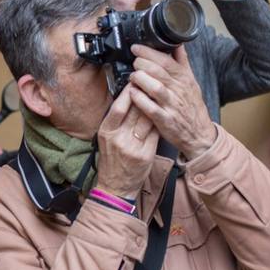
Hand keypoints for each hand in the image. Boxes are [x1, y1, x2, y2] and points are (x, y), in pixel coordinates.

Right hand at [93, 86, 158, 200]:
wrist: (115, 187)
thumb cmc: (111, 160)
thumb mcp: (107, 138)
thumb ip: (116, 121)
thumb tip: (129, 99)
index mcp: (106, 131)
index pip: (119, 107)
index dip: (128, 93)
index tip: (135, 82)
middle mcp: (119, 138)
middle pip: (135, 111)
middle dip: (144, 96)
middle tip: (152, 85)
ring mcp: (133, 147)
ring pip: (148, 120)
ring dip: (154, 108)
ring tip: (159, 98)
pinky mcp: (145, 155)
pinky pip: (155, 133)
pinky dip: (159, 123)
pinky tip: (163, 116)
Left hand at [124, 45, 216, 158]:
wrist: (200, 134)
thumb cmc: (192, 106)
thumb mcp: (191, 82)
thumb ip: (182, 63)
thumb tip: (177, 44)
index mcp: (184, 79)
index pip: (166, 61)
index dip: (149, 52)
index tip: (136, 48)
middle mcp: (179, 91)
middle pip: (159, 71)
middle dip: (142, 64)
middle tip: (134, 62)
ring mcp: (172, 106)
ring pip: (155, 88)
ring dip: (141, 79)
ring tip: (133, 76)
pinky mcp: (165, 120)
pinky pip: (151, 108)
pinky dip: (140, 99)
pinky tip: (132, 93)